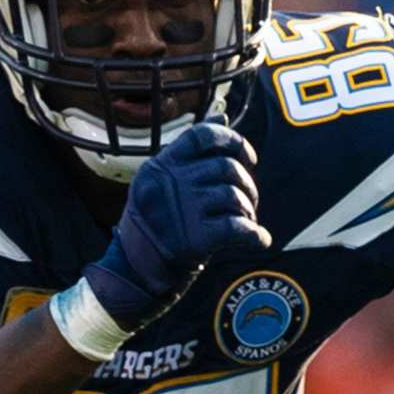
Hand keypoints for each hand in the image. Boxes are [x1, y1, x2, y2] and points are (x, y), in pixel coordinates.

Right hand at [84, 123, 269, 334]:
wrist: (133, 276)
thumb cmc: (153, 230)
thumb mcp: (159, 186)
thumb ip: (189, 157)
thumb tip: (223, 117)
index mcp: (159, 167)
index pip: (201, 135)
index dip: (232, 140)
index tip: (248, 157)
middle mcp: (168, 183)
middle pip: (225, 167)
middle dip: (247, 185)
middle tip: (249, 203)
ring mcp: (180, 210)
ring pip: (234, 196)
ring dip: (248, 211)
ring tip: (247, 222)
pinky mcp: (194, 239)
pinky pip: (239, 228)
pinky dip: (256, 235)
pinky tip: (261, 240)